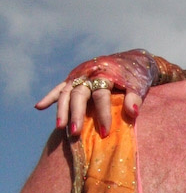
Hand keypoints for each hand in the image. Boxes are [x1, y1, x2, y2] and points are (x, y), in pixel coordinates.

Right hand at [34, 50, 158, 136]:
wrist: (131, 59)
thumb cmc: (136, 75)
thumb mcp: (139, 85)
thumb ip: (135, 98)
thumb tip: (133, 113)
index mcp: (105, 74)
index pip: (101, 96)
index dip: (102, 114)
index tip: (104, 133)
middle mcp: (89, 73)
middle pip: (79, 95)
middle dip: (76, 115)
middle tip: (74, 133)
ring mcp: (79, 74)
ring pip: (67, 92)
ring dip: (62, 110)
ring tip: (59, 127)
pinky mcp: (74, 77)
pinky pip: (60, 88)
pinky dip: (50, 97)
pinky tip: (39, 107)